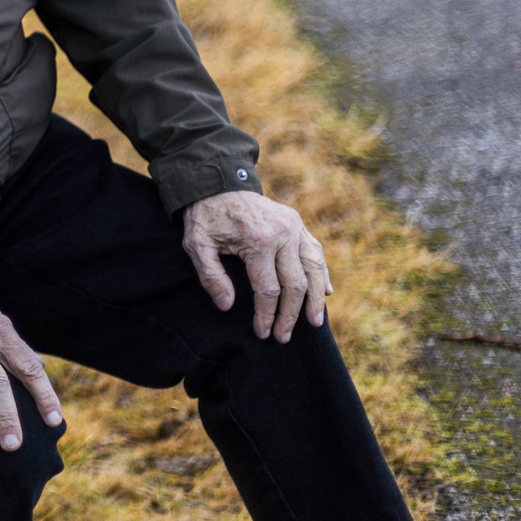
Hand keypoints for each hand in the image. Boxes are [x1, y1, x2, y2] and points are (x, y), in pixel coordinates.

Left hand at [182, 190, 331, 342]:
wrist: (217, 183)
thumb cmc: (206, 217)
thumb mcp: (197, 244)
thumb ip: (211, 276)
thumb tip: (228, 306)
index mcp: (257, 241)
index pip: (268, 290)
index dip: (267, 315)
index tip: (263, 333)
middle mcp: (282, 234)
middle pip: (295, 284)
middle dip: (291, 315)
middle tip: (284, 337)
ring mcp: (294, 227)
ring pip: (314, 269)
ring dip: (315, 299)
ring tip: (314, 323)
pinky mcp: (298, 222)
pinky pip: (316, 252)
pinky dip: (323, 273)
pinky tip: (324, 292)